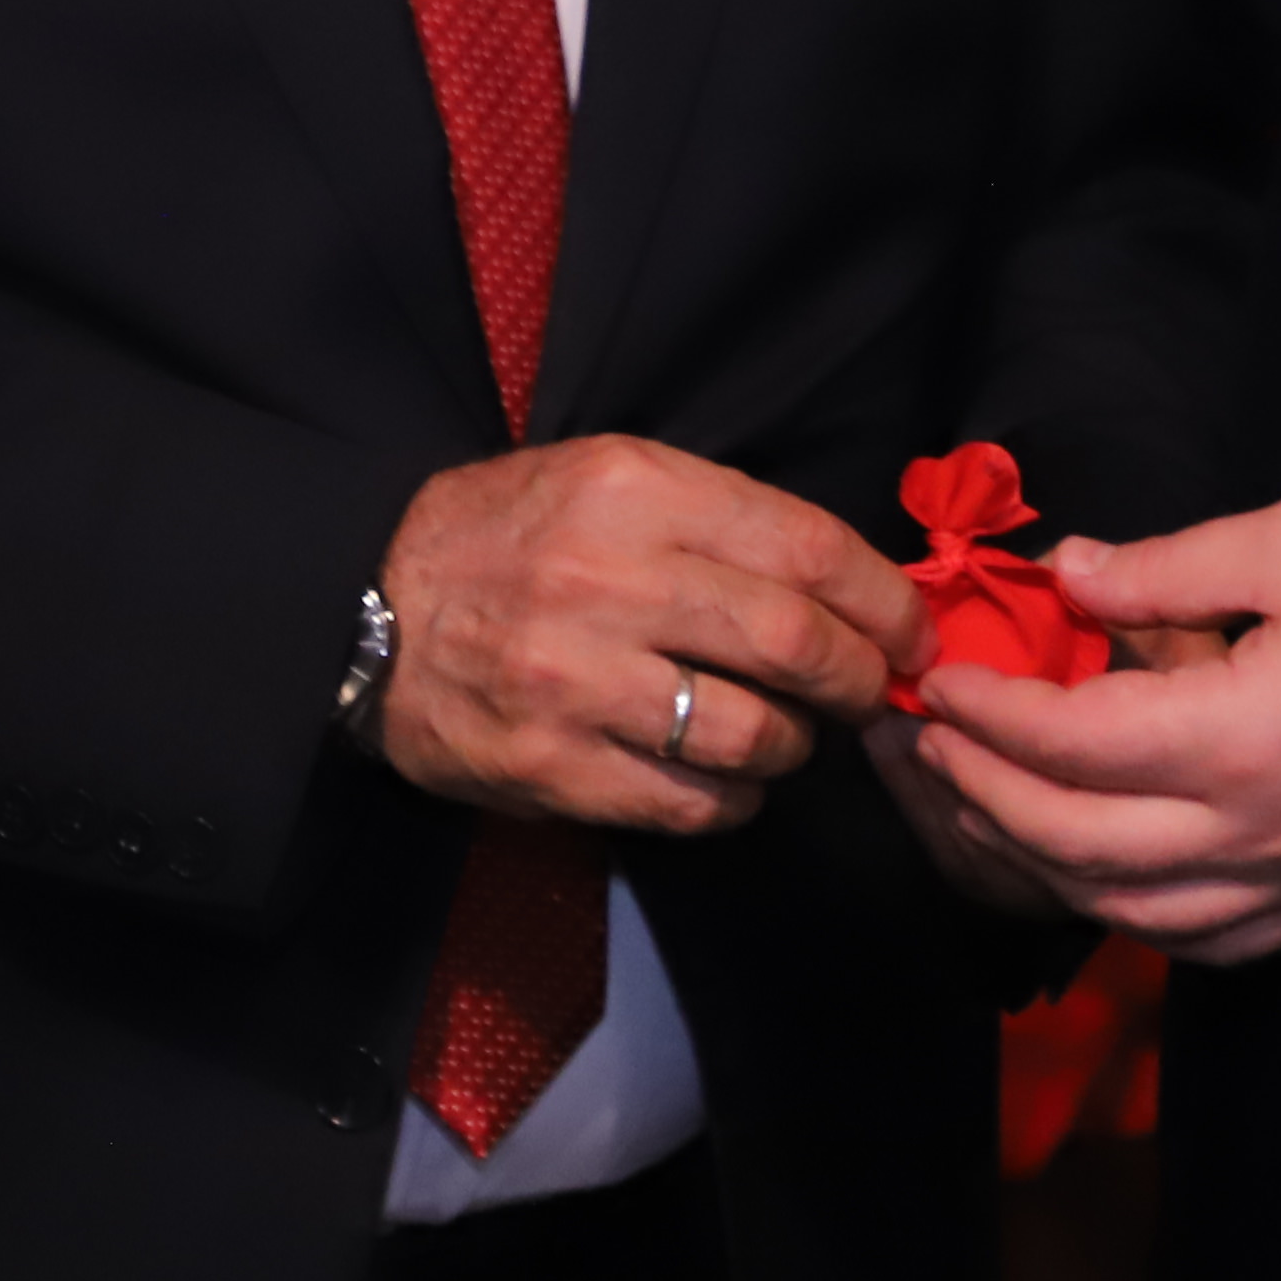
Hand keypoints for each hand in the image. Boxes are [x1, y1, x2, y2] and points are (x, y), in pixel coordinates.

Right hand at [372, 437, 931, 837]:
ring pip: (749, 735)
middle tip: (872, 691)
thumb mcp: (608, 476)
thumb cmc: (510, 535)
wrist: (369, 608)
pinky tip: (730, 781)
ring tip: (790, 735)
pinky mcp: (550, 767)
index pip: (804, 547)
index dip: (882, 598)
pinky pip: (686, 804)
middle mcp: (608, 581)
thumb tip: (848, 581)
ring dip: (796, 745)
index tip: (911, 629)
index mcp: (633, 492)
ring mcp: (575, 682)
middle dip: (859, 677)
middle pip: (792, 642)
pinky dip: (733, 801)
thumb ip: (719, 517)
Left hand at [902, 494, 1280, 964]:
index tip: (942, 680)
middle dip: (983, 795)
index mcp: (1238, 740)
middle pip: (1072, 843)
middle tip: (934, 745)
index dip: (991, 715)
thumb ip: (1164, 569)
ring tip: (981, 804)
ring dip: (1034, 861)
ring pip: (1120, 908)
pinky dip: (1121, 910)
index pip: (1071, 744)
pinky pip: (1191, 938)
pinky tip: (1093, 872)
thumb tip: (1065, 573)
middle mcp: (1249, 836)